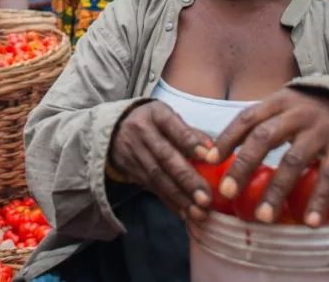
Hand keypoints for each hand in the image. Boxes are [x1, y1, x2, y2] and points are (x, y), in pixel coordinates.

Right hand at [108, 101, 215, 220]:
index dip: (190, 142)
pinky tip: (184, 213)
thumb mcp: (168, 117)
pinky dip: (169, 202)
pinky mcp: (131, 170)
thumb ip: (190, 133)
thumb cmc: (153, 122)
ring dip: (179, 197)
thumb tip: (213, 151)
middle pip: (165, 157)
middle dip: (187, 179)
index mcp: (156, 114)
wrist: (114, 128)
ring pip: (158, 177)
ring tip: (199, 212)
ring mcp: (134, 153)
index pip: (173, 127)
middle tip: (206, 198)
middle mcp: (142, 133)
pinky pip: (152, 188)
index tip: (210, 157)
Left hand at [209, 89, 328, 226]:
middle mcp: (297, 113)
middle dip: (243, 167)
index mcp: (279, 102)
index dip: (226, 139)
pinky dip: (319, 199)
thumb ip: (262, 124)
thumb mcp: (286, 107)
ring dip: (276, 190)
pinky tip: (310, 220)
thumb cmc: (313, 111)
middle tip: (228, 193)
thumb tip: (222, 152)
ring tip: (263, 216)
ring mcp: (321, 130)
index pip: (246, 119)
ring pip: (293, 161)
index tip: (208, 161)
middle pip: (264, 138)